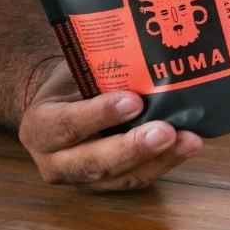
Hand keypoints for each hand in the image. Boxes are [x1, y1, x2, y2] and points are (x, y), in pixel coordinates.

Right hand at [18, 58, 202, 191]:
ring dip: (159, 160)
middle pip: (93, 162)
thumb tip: (142, 44)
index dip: (99, 115)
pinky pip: (137, 179)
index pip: (67, 124)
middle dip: (133, 148)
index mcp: (40, 126)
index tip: (133, 101)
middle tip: (166, 131)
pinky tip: (188, 146)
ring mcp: (82, 179)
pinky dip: (165, 163)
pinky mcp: (108, 185)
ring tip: (189, 141)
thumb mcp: (74, 70)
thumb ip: (98, 68)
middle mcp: (55, 161)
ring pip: (120, 177)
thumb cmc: (73, 82)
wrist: (63, 106)